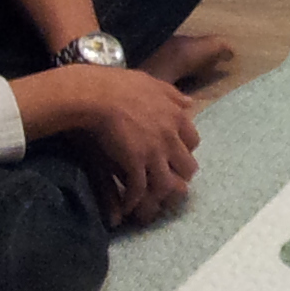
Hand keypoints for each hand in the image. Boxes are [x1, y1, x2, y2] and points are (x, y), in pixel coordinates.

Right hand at [63, 64, 200, 225]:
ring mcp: (154, 152)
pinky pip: (140, 189)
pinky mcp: (135, 163)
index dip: (184, 151)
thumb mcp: (153, 83)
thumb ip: (173, 95)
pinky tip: (126, 206)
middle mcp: (170, 137)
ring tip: (147, 202)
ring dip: (157, 195)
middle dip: (177, 177)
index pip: (194, 142)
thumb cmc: (119, 85)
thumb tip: (190, 103)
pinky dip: (133, 201)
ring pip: (167, 184)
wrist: (96, 94)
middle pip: (187, 168)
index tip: (173, 156)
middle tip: (164, 182)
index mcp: (176, 116)